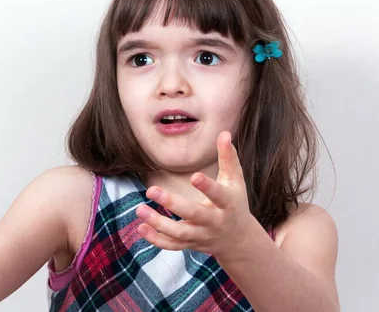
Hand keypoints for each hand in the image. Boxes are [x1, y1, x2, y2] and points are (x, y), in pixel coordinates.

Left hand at [136, 131, 256, 259]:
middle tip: (151, 190)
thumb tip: (224, 133)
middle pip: (193, 215)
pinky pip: (172, 246)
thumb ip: (228, 158)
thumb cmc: (235, 203)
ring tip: (140, 209)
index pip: (219, 195)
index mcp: (228, 204)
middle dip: (173, 204)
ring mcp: (201, 235)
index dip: (207, 187)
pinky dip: (156, 240)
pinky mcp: (190, 245)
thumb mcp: (236, 181)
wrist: (238, 240)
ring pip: (179, 234)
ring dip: (158, 223)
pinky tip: (141, 227)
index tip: (193, 176)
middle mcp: (214, 222)